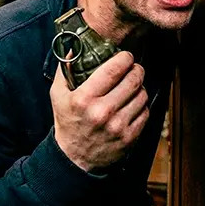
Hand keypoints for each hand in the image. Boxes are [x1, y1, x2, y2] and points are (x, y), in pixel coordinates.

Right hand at [51, 51, 149, 172]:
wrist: (74, 159)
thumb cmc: (68, 122)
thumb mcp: (58, 95)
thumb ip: (65, 69)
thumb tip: (74, 46)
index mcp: (84, 99)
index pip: (113, 69)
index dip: (125, 58)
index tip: (126, 56)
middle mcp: (102, 112)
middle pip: (133, 80)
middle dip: (136, 69)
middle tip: (133, 68)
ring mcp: (117, 126)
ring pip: (142, 94)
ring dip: (140, 87)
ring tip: (132, 87)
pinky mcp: (129, 137)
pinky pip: (146, 112)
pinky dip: (142, 105)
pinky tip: (133, 104)